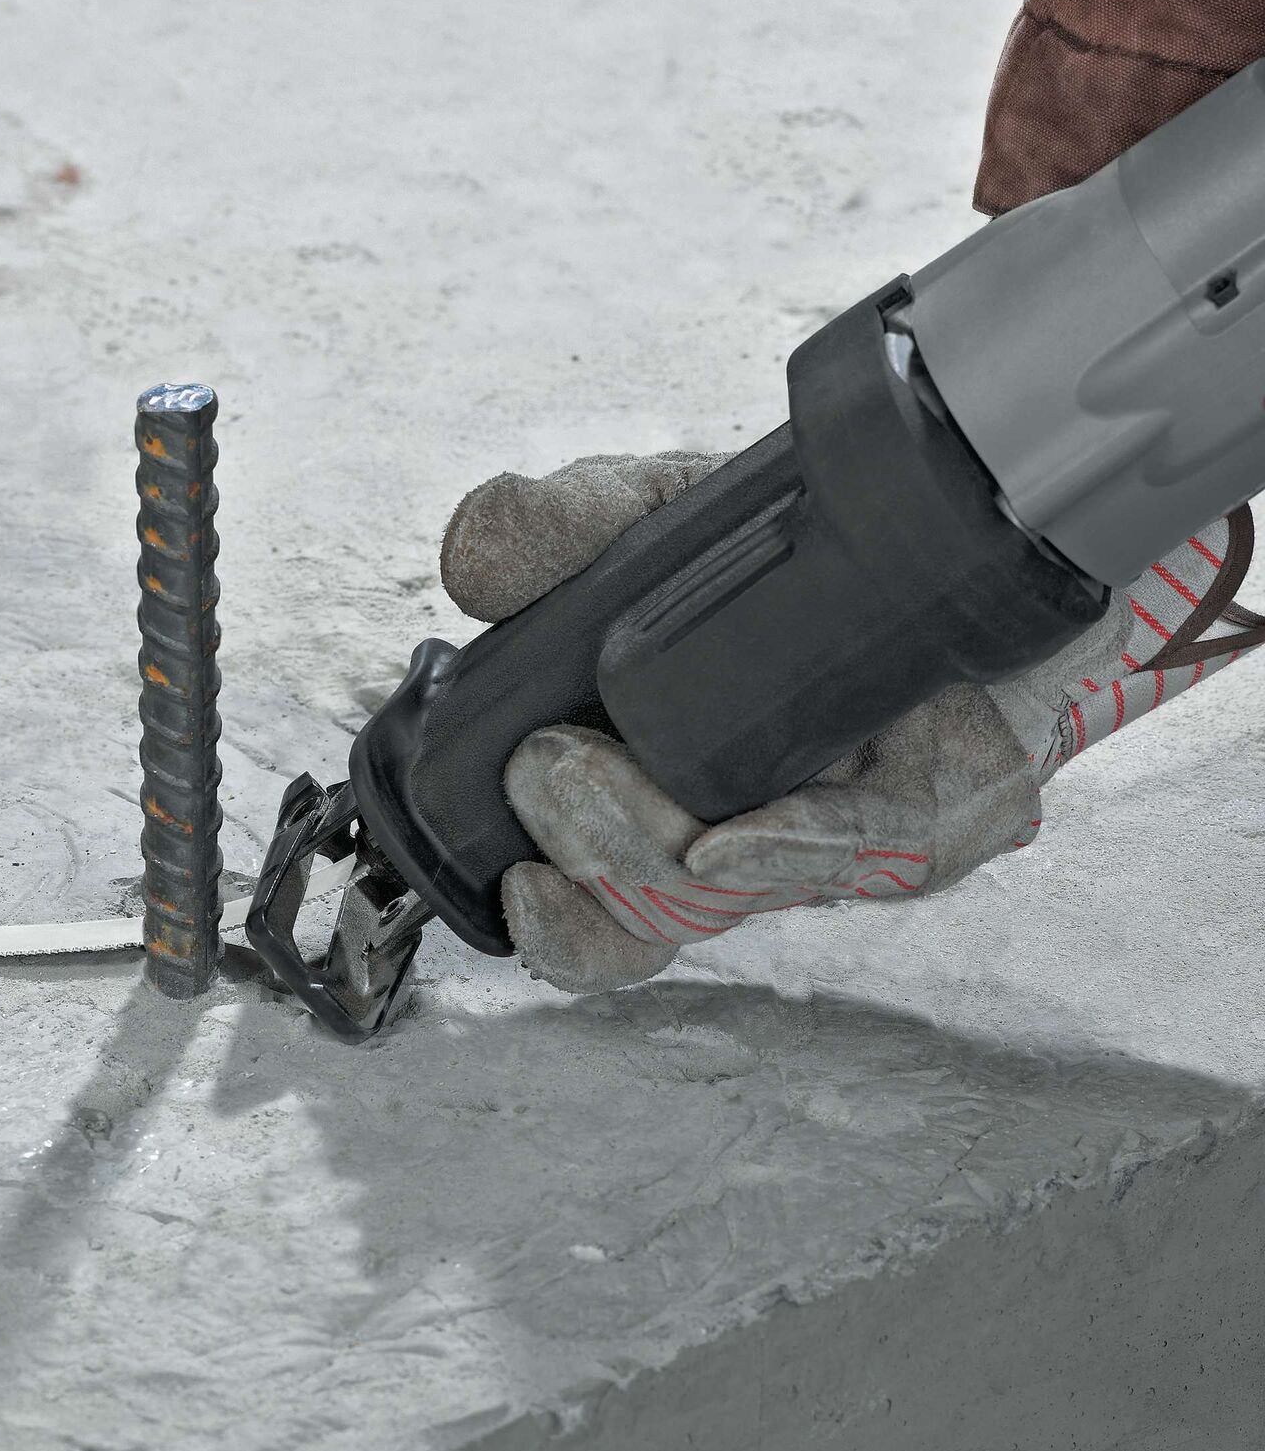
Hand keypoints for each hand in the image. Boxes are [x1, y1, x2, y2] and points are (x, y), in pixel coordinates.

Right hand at [440, 453, 1257, 993]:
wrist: (980, 518)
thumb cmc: (802, 543)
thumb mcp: (660, 516)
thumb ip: (561, 532)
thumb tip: (469, 562)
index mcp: (676, 810)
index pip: (610, 922)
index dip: (560, 934)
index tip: (514, 889)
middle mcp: (762, 845)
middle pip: (660, 912)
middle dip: (585, 851)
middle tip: (536, 767)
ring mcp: (852, 836)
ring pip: (736, 889)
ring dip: (640, 843)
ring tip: (569, 764)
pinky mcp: (948, 807)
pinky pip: (865, 849)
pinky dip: (782, 845)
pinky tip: (723, 839)